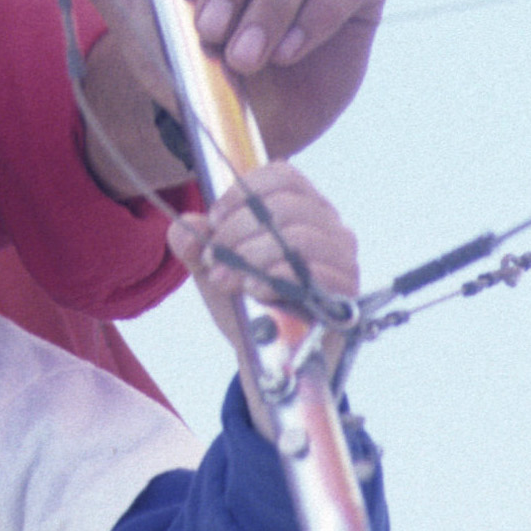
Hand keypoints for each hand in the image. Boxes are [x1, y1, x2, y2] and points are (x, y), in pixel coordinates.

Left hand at [170, 162, 359, 334]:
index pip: (283, 176)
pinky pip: (315, 272)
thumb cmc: (249, 301)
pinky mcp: (346, 290)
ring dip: (253, 256)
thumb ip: (197, 246)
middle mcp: (328, 225)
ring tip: (227, 278)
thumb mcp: (215, 269)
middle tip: (213, 258)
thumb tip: (184, 228)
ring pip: (300, 237)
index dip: (244, 191)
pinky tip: (254, 290)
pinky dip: (277, 278)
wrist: (269, 354)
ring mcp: (341, 257)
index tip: (214, 219)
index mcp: (301, 207)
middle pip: (286, 206)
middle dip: (238, 230)